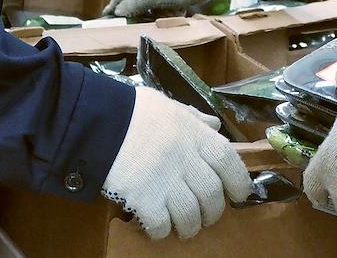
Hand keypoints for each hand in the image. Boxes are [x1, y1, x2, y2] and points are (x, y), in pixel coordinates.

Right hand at [103, 86, 250, 238]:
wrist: (97, 121)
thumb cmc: (133, 111)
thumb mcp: (169, 106)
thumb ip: (194, 118)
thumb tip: (214, 125)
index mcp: (194, 134)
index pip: (229, 161)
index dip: (239, 181)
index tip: (239, 193)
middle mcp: (185, 158)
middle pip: (212, 194)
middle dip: (213, 211)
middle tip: (206, 215)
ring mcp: (164, 180)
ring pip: (190, 215)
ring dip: (190, 226)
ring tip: (184, 227)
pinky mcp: (142, 198)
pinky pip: (161, 225)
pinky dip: (161, 230)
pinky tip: (157, 225)